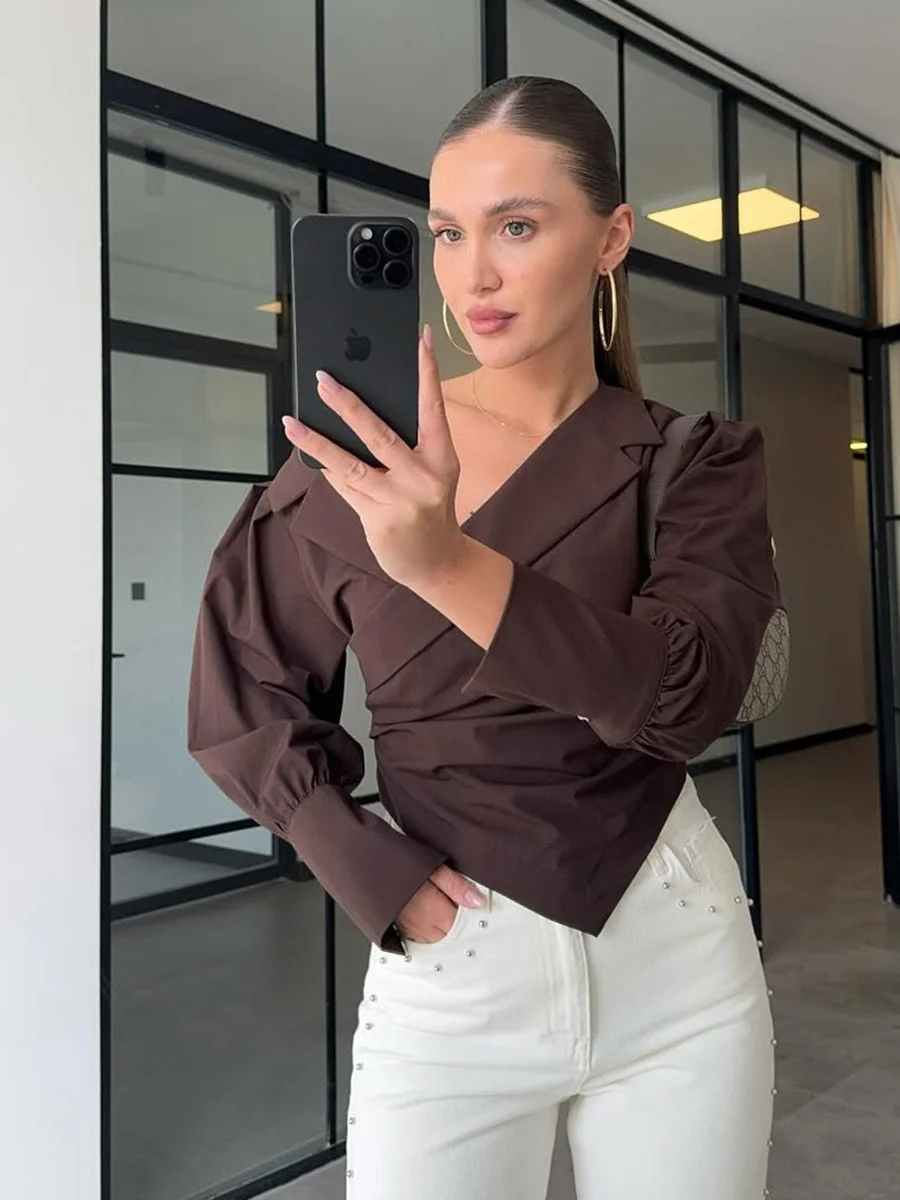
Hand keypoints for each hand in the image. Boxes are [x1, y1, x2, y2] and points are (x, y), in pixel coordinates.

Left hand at [282, 325, 463, 590]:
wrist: (437, 562)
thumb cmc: (429, 508)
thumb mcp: (431, 473)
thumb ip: (406, 446)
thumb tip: (356, 412)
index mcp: (442, 456)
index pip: (433, 406)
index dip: (428, 371)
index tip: (420, 338)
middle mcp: (424, 476)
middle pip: (378, 434)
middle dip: (347, 405)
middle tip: (322, 380)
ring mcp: (400, 500)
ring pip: (350, 464)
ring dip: (317, 440)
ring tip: (291, 422)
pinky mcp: (379, 521)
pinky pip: (345, 488)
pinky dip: (327, 470)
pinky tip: (309, 452)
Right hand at [396, 865, 484, 944]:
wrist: (361, 864)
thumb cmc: (395, 861)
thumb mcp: (431, 866)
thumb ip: (456, 885)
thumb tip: (477, 901)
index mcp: (434, 912)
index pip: (464, 924)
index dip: (469, 912)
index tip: (472, 901)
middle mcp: (422, 927)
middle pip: (451, 934)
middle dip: (457, 920)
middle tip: (454, 899)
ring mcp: (409, 930)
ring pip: (436, 938)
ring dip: (443, 926)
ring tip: (439, 903)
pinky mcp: (398, 930)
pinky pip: (420, 937)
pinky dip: (428, 929)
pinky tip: (426, 912)